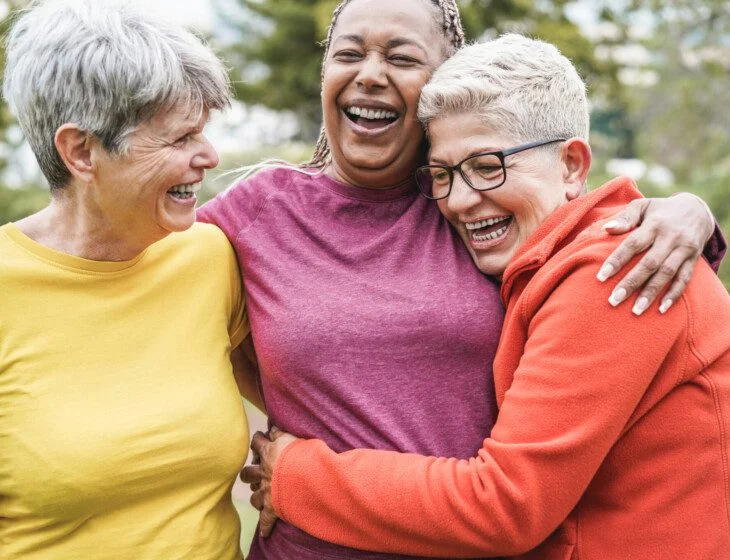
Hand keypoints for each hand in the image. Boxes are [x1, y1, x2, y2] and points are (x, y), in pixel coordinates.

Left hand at [240, 427, 298, 537]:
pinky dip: (266, 527)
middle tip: (252, 472)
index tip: (259, 438)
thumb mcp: (292, 437)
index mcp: (270, 453)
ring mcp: (267, 491)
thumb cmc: (304, 454)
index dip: (257, 440)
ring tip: (259, 497)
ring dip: (256, 497)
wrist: (307, 476)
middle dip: (248, 473)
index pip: (257, 443)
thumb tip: (273, 426)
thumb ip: (281, 433)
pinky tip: (265, 532)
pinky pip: (266, 520)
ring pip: (253, 497)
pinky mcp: (273, 508)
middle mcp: (264, 472)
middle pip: (247, 473)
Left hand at [597, 193, 713, 314]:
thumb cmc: (659, 210)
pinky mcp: (693, 259)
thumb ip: (625, 217)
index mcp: (654, 224)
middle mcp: (670, 237)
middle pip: (649, 263)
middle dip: (631, 283)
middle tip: (613, 300)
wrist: (696, 209)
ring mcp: (684, 249)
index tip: (600, 277)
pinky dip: (674, 294)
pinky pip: (685, 279)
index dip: (617, 260)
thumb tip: (606, 229)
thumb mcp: (643, 206)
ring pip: (667, 274)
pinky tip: (661, 309)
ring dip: (651, 293)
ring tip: (635, 311)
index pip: (632, 244)